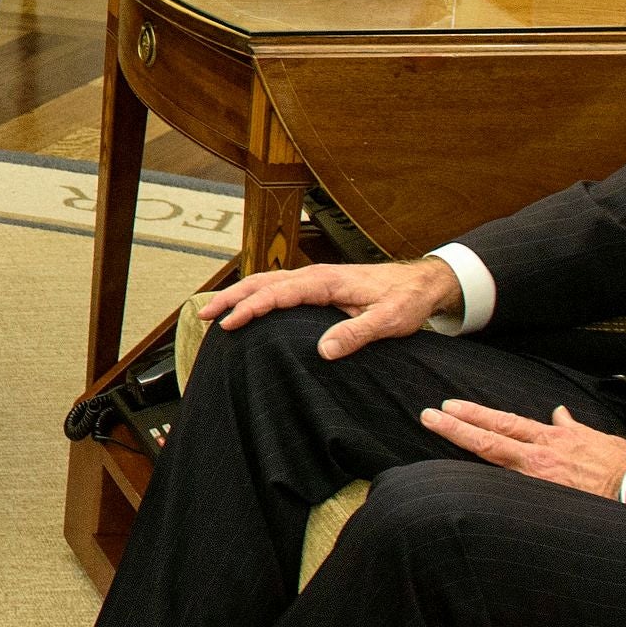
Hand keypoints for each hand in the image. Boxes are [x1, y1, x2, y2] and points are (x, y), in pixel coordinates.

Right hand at [195, 255, 461, 358]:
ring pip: (267, 282)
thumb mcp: (389, 321)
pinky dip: (255, 295)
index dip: (252, 308)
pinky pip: (278, 288)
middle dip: (231, 297)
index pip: (279, 293)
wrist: (422, 284)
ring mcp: (314, 280)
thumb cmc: (406, 300)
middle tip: (203, 316)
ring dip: (239, 295)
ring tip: (214, 312)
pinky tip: (247, 308)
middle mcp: (315, 276)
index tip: (230, 324)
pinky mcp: (317, 287)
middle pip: (262, 282)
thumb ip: (357, 333)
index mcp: (326, 281)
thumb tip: (323, 350)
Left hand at [422, 396, 625, 500]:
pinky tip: (461, 495)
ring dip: (465, 450)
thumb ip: (573, 428)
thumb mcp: (597, 438)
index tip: (450, 407)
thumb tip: (560, 414)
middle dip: (456, 427)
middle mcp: (539, 458)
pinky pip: (511, 494)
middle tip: (427, 415)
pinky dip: (488, 493)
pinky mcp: (545, 502)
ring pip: (495, 464)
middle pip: (489, 439)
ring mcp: (540, 481)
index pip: (503, 424)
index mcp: (551, 440)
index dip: (474, 416)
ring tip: (439, 441)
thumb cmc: (622, 466)